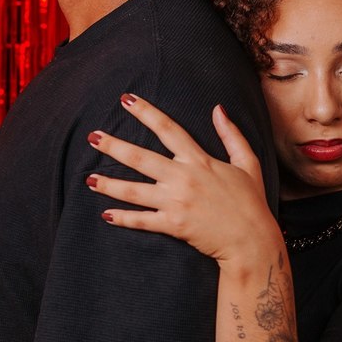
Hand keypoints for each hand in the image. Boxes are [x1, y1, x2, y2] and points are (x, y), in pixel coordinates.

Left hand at [87, 94, 280, 266]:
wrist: (253, 241)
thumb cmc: (252, 202)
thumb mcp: (248, 163)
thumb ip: (231, 135)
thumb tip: (218, 108)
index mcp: (200, 160)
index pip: (168, 129)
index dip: (146, 112)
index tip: (126, 100)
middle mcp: (183, 178)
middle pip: (141, 158)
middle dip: (114, 146)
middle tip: (93, 136)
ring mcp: (177, 202)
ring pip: (135, 191)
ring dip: (109, 184)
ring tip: (88, 179)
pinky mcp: (174, 225)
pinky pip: (142, 220)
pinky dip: (123, 218)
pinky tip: (106, 214)